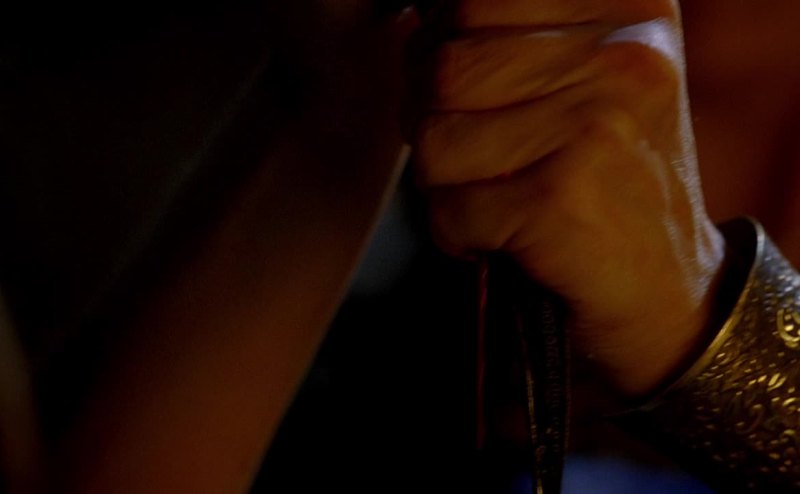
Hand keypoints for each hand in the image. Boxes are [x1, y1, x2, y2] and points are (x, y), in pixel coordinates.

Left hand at [408, 0, 726, 398]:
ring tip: (494, 198)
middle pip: (444, 65)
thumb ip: (512, 40)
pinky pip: (449, 208)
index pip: (474, 0)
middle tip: (476, 159)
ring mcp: (595, 125)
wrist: (667, 293)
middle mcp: (621, 54)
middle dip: (434, 122)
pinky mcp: (561, 197)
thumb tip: (420, 24)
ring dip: (445, 184)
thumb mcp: (587, 84)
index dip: (446, 51)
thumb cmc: (611, 186)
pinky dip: (458, 234)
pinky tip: (503, 239)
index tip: (472, 97)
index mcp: (626, 9)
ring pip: (434, 137)